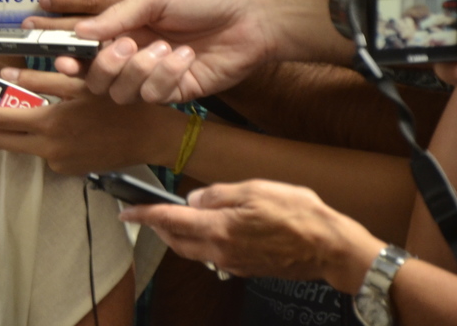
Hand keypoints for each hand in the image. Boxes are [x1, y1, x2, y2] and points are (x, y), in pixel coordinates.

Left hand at [0, 68, 181, 173]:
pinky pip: (47, 153)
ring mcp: (60, 163)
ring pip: (25, 146)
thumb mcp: (80, 82)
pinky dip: (47, 140)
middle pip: (3, 140)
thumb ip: (41, 79)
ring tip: (46, 110)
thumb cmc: (118, 101)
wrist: (152, 136)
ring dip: (24, 131)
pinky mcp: (71, 171)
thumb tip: (7, 74)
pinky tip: (70, 126)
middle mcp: (49, 149)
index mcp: (48, 123)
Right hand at [58, 0, 302, 103]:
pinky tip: (185, 58)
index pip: (85, 46)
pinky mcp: (175, 92)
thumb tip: (80, 31)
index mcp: (124, 26)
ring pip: (121, 92)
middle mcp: (134, 52)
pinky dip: (166, 76)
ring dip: (139, 70)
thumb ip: (116, 15)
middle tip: (123, 46)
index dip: (67, 53)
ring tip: (163, 47)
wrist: (253, 16)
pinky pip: (153, 96)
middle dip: (103, 65)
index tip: (58, 56)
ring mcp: (153, 75)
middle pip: (96, 77)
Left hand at [119, 180, 381, 291]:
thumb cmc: (299, 213)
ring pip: (192, 251)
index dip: (143, 215)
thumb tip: (193, 199)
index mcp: (219, 228)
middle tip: (147, 213)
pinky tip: (209, 228)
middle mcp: (221, 251)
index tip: (125, 212)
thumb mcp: (255, 189)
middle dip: (158, 227)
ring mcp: (234, 263)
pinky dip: (201, 242)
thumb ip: (218, 194)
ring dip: (178, 236)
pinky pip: (213, 256)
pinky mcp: (246, 268)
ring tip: (174, 218)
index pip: (169, 220)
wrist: (332, 247)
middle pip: (176, 240)